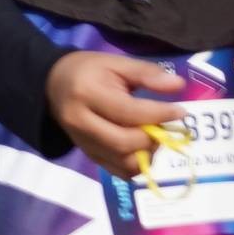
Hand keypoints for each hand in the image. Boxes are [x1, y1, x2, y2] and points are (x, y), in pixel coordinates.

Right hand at [46, 51, 186, 177]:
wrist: (54, 85)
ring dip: (147, 153)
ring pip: (123, 161)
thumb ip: (146, 73)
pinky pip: (119, 171)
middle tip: (165, 126)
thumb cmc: (89, 71)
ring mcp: (82, 142)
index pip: (129, 113)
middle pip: (124, 142)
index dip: (159, 114)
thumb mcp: (116, 63)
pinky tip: (142, 148)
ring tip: (153, 136)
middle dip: (153, 137)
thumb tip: (178, 86)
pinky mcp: (88, 155)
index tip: (180, 111)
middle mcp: (80, 122)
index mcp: (87, 93)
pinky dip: (137, 165)